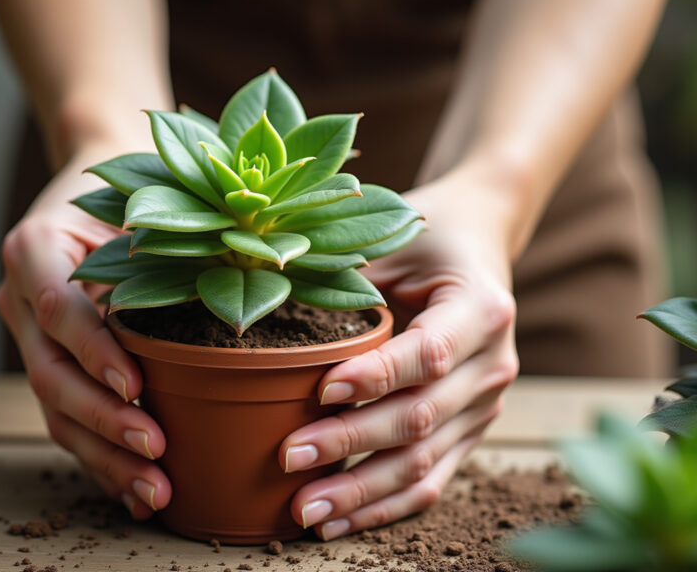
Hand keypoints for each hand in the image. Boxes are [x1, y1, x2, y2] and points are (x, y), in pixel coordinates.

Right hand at [0, 158, 170, 518]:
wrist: (89, 181)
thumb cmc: (128, 188)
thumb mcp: (142, 204)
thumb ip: (163, 249)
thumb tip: (243, 289)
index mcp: (33, 248)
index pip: (59, 309)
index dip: (95, 353)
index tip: (137, 388)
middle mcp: (18, 297)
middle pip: (50, 373)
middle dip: (104, 421)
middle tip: (156, 453)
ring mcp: (26, 337)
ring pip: (54, 410)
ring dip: (104, 456)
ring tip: (154, 493)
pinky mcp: (48, 364)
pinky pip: (66, 418)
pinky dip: (102, 457)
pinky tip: (135, 491)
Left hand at [278, 175, 519, 539]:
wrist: (477, 240)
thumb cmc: (424, 234)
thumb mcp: (392, 234)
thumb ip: (346, 270)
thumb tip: (262, 294)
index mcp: (481, 307)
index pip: (429, 353)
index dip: (376, 377)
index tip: (320, 390)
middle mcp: (494, 363)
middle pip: (421, 416)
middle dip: (351, 444)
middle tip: (289, 457)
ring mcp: (486, 404)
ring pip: (425, 461)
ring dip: (362, 491)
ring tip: (305, 511)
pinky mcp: (470, 431)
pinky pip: (432, 480)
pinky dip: (384, 506)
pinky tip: (339, 523)